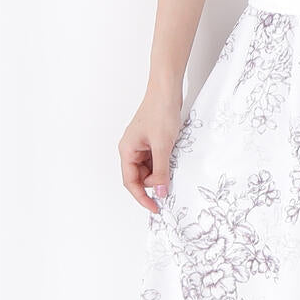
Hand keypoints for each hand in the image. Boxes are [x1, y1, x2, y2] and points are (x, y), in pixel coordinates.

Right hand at [119, 88, 183, 212]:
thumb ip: (161, 171)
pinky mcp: (151, 141)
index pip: (130, 182)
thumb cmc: (160, 112)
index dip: (142, 197)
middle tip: (170, 178)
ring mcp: (141, 145)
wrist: (167, 90)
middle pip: (140, 177)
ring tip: (172, 160)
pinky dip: (164, 163)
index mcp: (127, 150)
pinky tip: (173, 156)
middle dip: (154, 181)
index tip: (156, 208)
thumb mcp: (163, 145)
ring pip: (149, 169)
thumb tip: (160, 192)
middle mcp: (131, 149)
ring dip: (160, 171)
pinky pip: (156, 160)